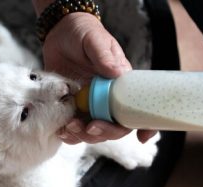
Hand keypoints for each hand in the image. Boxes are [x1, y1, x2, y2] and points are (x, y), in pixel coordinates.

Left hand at [42, 13, 156, 143]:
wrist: (58, 33)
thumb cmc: (83, 33)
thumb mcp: (95, 40)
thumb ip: (104, 56)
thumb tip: (117, 73)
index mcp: (120, 85)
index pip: (137, 109)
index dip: (144, 125)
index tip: (142, 138)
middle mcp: (107, 99)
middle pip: (114, 126)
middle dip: (104, 132)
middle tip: (90, 127)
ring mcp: (88, 105)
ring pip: (93, 132)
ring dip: (83, 136)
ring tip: (69, 128)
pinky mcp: (71, 107)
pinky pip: (73, 128)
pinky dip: (68, 134)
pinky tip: (61, 131)